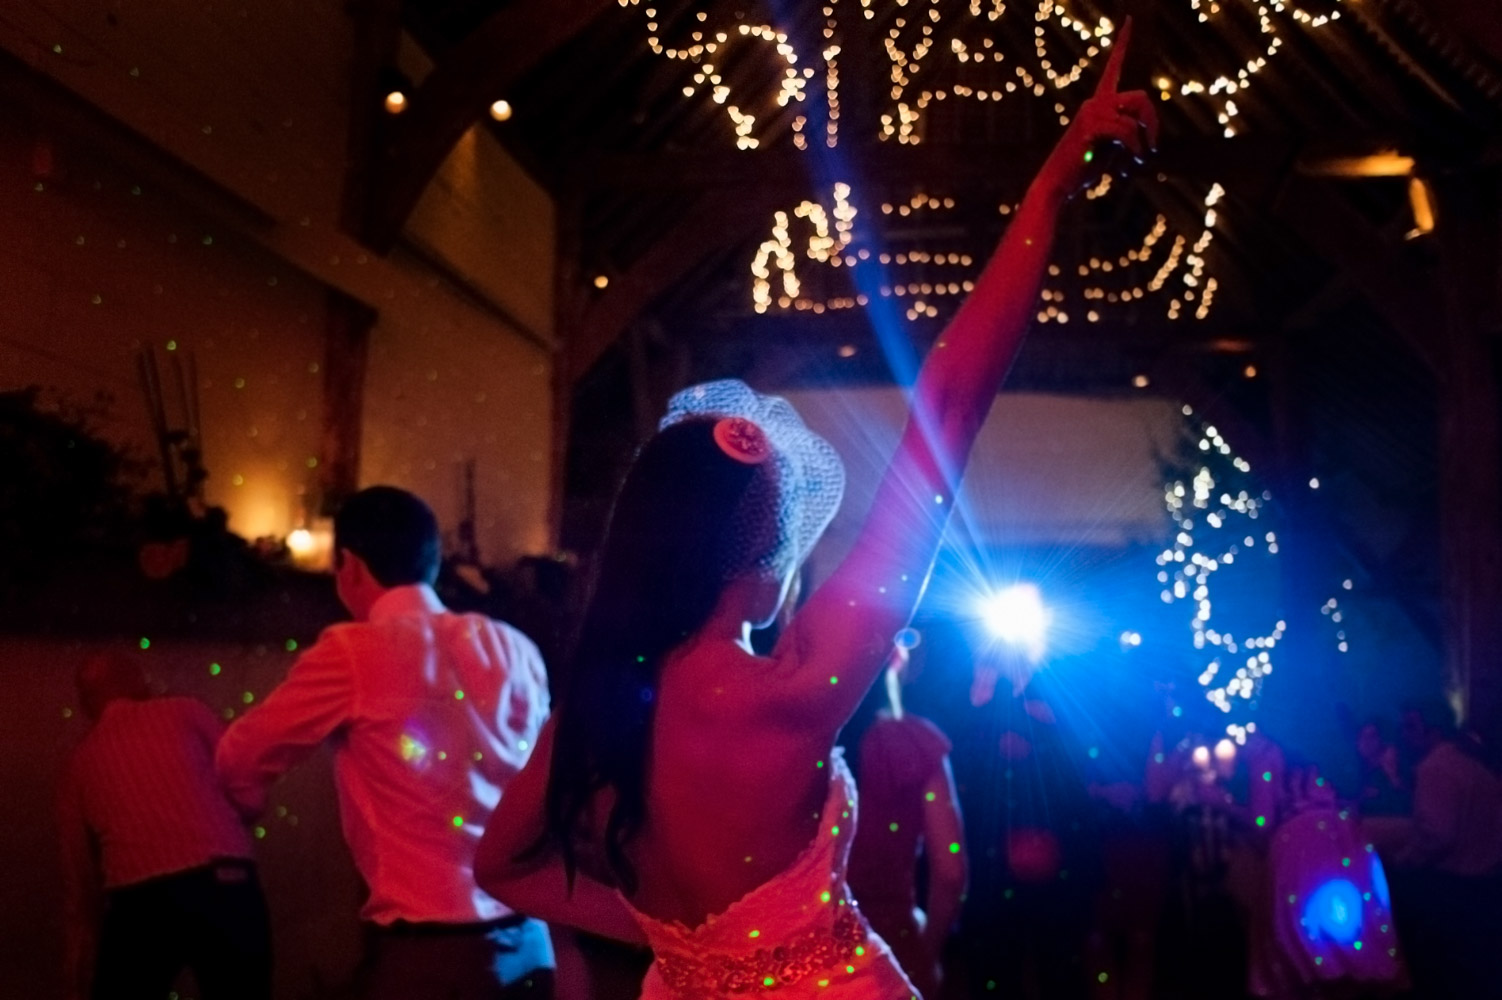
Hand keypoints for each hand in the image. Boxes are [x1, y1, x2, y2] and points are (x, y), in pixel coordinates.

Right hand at [1036, 18, 1158, 199]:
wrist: (1057, 184)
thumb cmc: (1083, 168)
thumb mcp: (1110, 147)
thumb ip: (1125, 131)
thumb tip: (1146, 129)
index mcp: (1098, 103)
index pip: (1114, 67)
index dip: (1123, 43)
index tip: (1130, 19)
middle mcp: (1094, 102)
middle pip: (1140, 96)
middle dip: (1153, 122)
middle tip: (1152, 147)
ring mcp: (1091, 113)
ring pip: (1135, 114)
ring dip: (1144, 141)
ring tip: (1138, 161)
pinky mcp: (1090, 127)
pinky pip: (1127, 132)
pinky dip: (1135, 150)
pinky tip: (1129, 166)